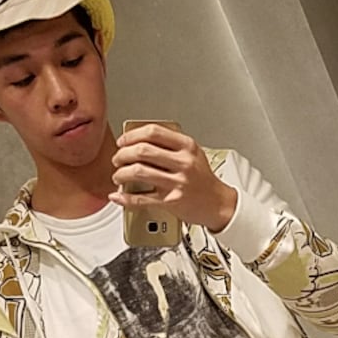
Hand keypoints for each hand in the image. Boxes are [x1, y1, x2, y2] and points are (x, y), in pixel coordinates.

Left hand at [110, 124, 237, 231]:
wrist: (219, 204)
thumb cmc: (203, 180)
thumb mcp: (193, 155)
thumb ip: (170, 146)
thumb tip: (138, 142)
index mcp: (187, 146)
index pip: (153, 132)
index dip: (132, 135)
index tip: (123, 141)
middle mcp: (183, 162)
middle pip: (142, 150)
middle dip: (122, 155)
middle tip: (117, 160)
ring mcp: (178, 182)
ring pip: (138, 172)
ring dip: (121, 174)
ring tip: (118, 177)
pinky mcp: (172, 202)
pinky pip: (141, 198)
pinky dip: (125, 198)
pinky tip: (118, 197)